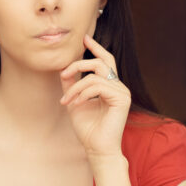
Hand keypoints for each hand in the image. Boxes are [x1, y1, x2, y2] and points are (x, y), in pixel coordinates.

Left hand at [59, 35, 131, 158]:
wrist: (96, 148)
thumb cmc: (87, 129)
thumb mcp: (74, 102)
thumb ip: (71, 85)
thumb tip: (64, 69)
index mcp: (109, 86)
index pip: (105, 61)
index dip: (96, 48)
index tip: (84, 38)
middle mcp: (118, 86)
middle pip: (101, 62)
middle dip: (79, 64)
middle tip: (64, 73)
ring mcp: (122, 92)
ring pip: (94, 76)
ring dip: (74, 87)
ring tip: (66, 101)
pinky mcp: (122, 99)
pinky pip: (97, 86)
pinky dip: (82, 94)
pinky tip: (75, 104)